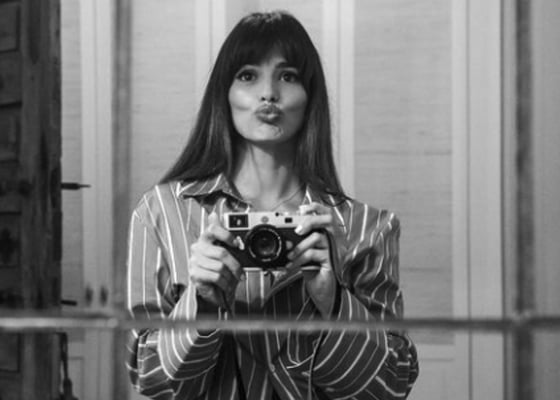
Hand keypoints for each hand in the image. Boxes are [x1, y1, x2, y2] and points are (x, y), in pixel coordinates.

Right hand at [189, 212, 243, 311]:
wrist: (216, 292)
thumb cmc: (222, 270)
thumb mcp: (226, 250)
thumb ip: (221, 233)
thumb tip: (213, 214)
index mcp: (205, 239)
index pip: (212, 229)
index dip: (226, 236)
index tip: (237, 244)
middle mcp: (198, 248)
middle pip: (221, 252)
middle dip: (235, 265)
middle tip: (241, 273)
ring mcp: (194, 261)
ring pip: (220, 267)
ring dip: (230, 277)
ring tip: (231, 280)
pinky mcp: (194, 274)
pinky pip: (215, 277)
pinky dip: (224, 283)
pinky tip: (225, 285)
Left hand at [286, 202, 337, 317]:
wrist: (322, 292)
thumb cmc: (313, 270)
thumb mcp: (305, 253)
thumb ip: (300, 242)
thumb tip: (284, 235)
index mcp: (329, 233)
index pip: (327, 213)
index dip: (316, 207)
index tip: (301, 209)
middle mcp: (336, 239)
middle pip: (328, 219)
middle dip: (310, 221)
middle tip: (297, 230)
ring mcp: (335, 250)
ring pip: (318, 237)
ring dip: (300, 246)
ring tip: (290, 255)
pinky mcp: (332, 261)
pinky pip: (314, 254)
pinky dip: (300, 259)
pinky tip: (292, 265)